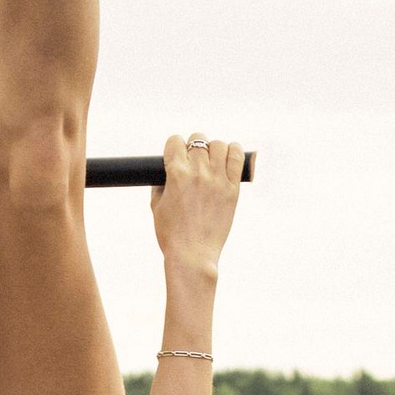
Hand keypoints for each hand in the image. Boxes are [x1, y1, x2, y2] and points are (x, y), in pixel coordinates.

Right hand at [150, 133, 246, 274]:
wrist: (192, 255)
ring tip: (212, 160)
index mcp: (176, 174)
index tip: (176, 155)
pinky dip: (234, 152)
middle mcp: (198, 173)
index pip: (175, 141)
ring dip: (213, 149)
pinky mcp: (233, 189)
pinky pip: (237, 158)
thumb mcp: (156, 206)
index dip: (174, 147)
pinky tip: (229, 156)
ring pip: (219, 145)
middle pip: (197, 139)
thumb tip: (167, 171)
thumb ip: (160, 184)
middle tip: (193, 160)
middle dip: (192, 146)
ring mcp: (217, 180)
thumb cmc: (171, 234)